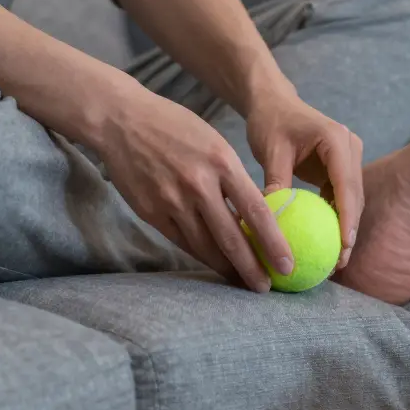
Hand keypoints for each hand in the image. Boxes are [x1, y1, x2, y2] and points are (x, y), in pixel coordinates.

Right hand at [95, 84, 292, 291]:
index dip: (274, 243)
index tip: (287, 265)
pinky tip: (213, 263)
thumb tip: (254, 212)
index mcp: (222, 162)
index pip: (256, 211)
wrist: (122, 121)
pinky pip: (182, 242)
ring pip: (205, 247)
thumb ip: (232, 176)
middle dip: (252, 269)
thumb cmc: (174, 126)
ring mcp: (172, 201)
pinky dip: (200, 255)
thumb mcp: (214, 141)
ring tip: (241, 281)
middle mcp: (198, 184)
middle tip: (266, 288)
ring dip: (226, 268)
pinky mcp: (151, 212)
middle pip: (231, 238)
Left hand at [246, 92, 363, 268]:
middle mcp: (349, 147)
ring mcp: (348, 157)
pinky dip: (335, 218)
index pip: (347, 183)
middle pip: (355, 195)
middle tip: (339, 262)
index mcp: (335, 140)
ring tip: (335, 261)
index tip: (344, 244)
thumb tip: (271, 217)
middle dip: (350, 229)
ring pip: (352, 199)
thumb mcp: (270, 150)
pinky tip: (325, 242)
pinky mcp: (340, 168)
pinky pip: (341, 196)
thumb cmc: (270, 121)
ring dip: (345, 227)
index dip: (348, 216)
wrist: (274, 103)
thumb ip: (276, 180)